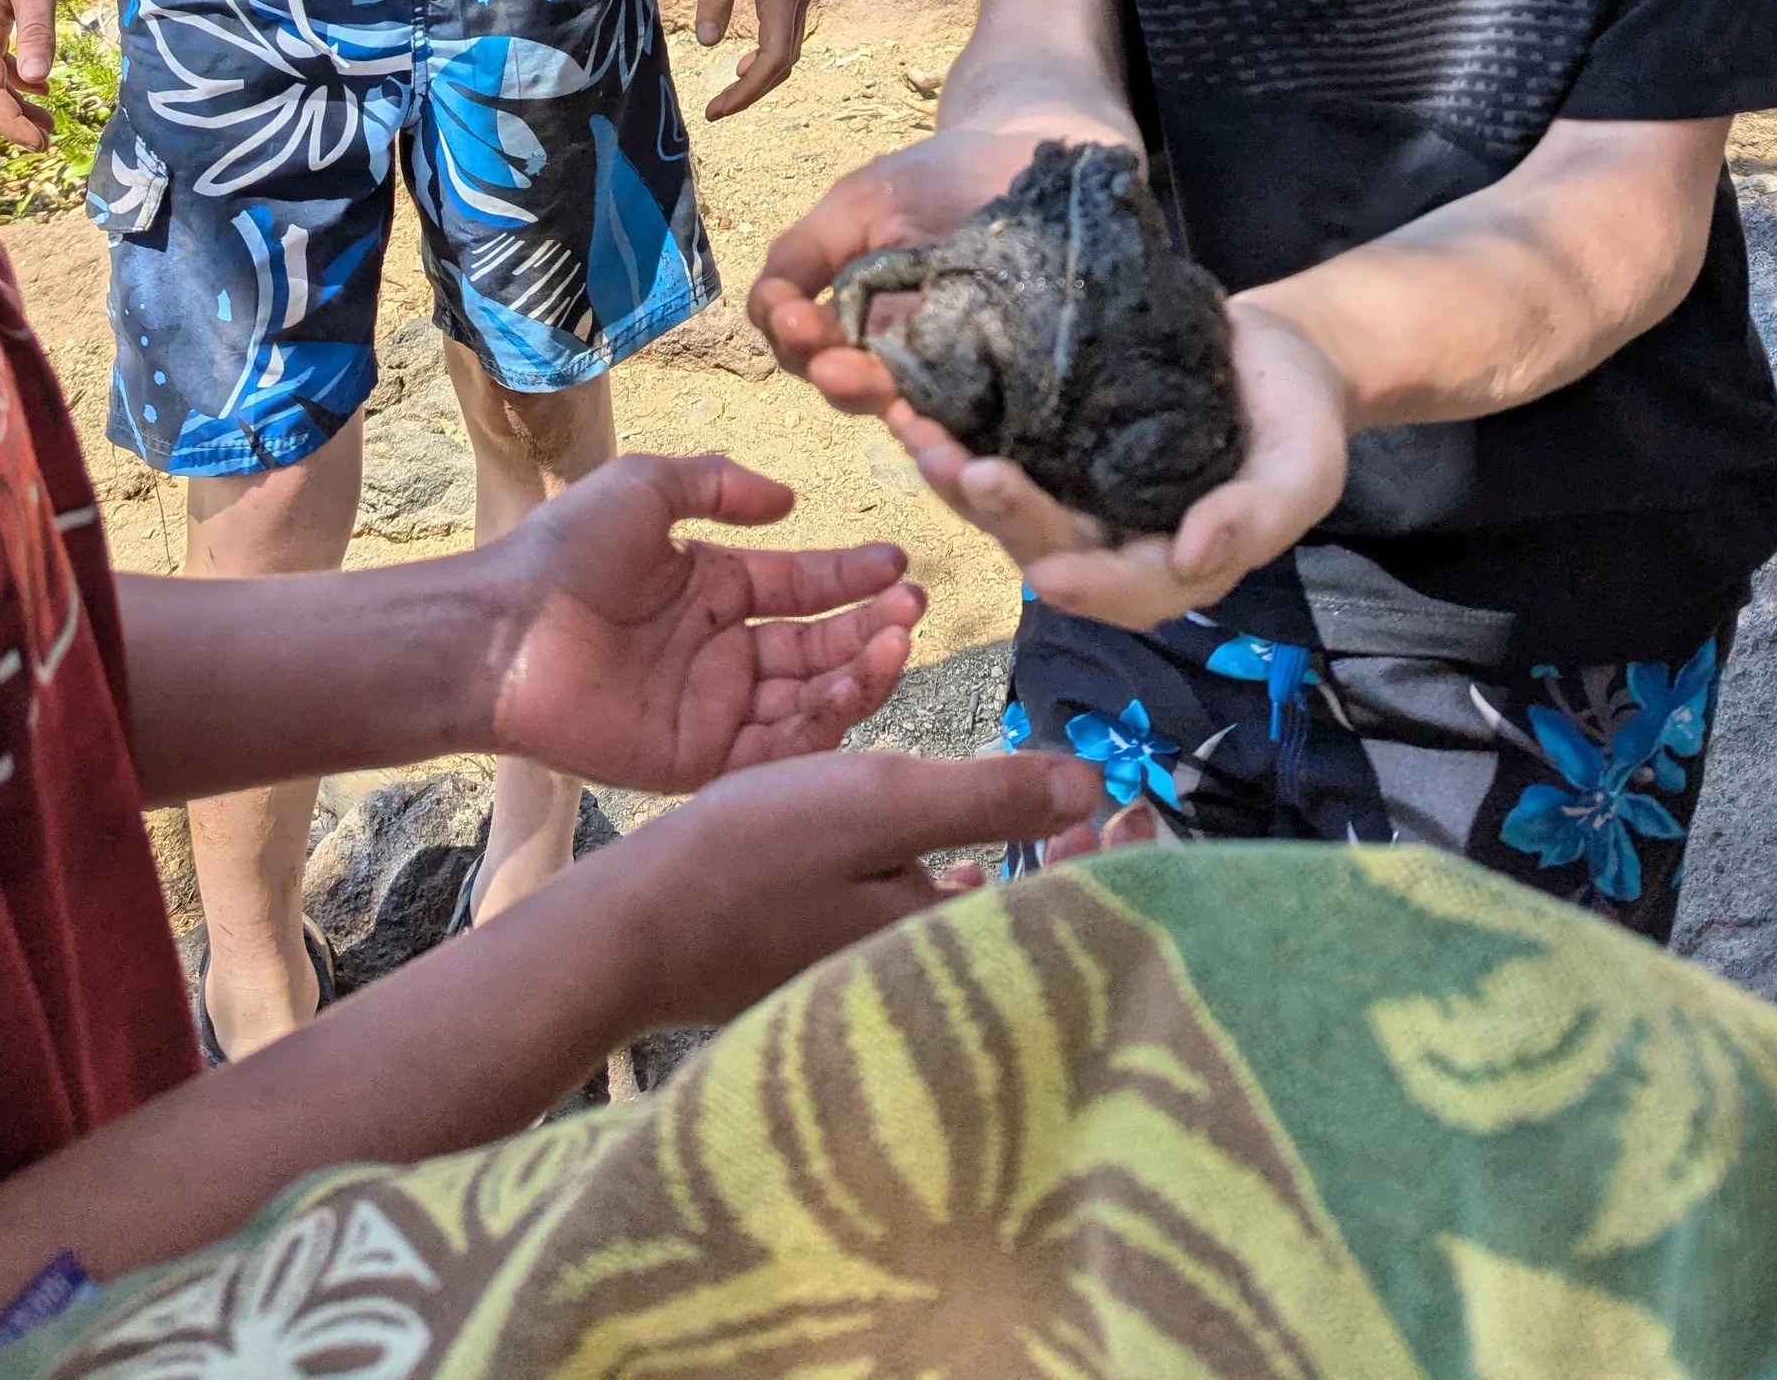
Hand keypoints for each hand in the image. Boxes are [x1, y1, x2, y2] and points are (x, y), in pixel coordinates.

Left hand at [482, 454, 925, 786]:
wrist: (500, 631)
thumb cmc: (560, 553)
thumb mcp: (644, 488)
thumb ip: (718, 484)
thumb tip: (790, 501)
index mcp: (712, 589)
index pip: (801, 587)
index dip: (851, 576)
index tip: (900, 565)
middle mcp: (721, 652)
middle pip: (818, 647)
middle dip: (870, 629)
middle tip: (912, 609)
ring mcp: (712, 710)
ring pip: (808, 701)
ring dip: (858, 674)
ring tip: (894, 642)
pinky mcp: (697, 761)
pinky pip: (773, 751)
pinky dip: (819, 729)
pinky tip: (849, 690)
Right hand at [601, 745, 1104, 1032]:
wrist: (637, 927)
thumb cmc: (753, 856)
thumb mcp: (877, 802)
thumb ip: (987, 797)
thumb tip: (1096, 789)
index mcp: (952, 942)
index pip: (1070, 908)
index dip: (1116, 857)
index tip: (1139, 806)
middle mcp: (932, 980)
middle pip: (1034, 926)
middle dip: (1078, 869)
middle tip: (1112, 816)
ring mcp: (887, 986)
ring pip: (984, 931)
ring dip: (1023, 878)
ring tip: (1049, 832)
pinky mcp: (848, 980)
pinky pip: (932, 939)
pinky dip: (961, 896)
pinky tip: (953, 870)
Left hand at [694, 0, 810, 117]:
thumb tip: (708, 44)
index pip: (771, 61)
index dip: (744, 92)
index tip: (714, 110)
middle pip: (784, 64)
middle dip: (752, 92)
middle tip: (717, 109)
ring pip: (789, 50)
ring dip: (762, 76)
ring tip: (728, 92)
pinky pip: (788, 33)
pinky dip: (769, 55)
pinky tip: (744, 57)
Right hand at [747, 127, 1048, 383]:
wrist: (1033, 161)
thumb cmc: (940, 180)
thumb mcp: (861, 205)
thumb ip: (804, 254)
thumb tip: (764, 310)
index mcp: (850, 320)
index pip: (803, 347)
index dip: (790, 335)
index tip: (787, 315)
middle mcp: (893, 356)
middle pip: (844, 382)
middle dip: (825, 367)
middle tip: (815, 348)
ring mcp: (948, 373)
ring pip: (898, 400)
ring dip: (868, 391)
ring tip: (848, 375)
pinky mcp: (1001, 381)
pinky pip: (961, 404)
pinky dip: (937, 406)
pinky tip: (918, 397)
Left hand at [884, 294, 1354, 632]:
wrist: (1274, 353)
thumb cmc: (1298, 418)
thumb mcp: (1304, 469)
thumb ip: (1257, 519)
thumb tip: (1194, 558)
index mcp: (1175, 566)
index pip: (1127, 593)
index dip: (1089, 587)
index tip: (1049, 573)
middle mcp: (1111, 542)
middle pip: (1048, 546)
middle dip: (1001, 515)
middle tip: (963, 470)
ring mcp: (1075, 493)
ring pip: (1006, 503)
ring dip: (956, 475)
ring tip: (919, 432)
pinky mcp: (1050, 443)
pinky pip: (996, 443)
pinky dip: (955, 426)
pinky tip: (915, 397)